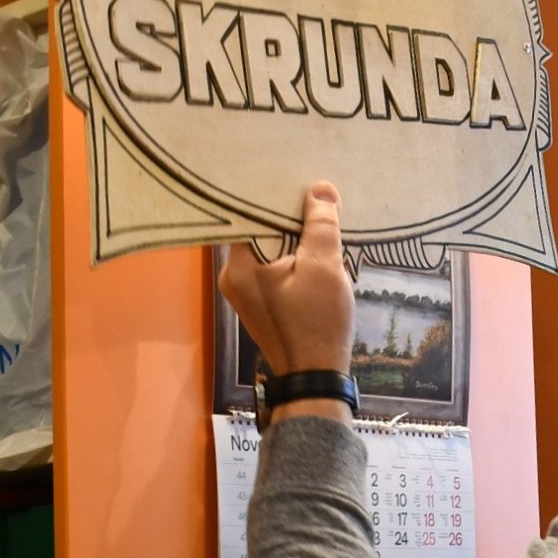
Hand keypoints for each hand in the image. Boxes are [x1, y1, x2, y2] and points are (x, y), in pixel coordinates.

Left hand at [220, 183, 354, 391]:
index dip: (273, 196)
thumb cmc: (316, 324)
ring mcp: (247, 293)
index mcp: (239, 266)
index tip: (295, 178)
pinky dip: (295, 258)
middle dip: (288, 216)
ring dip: (295, 238)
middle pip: (261, 232)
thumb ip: (321, 226)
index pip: (249, 215)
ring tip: (320, 215)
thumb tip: (321, 188)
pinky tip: (317, 249)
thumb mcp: (323, 268)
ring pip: (271, 250)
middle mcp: (234, 277)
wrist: (316, 378)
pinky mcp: (264, 304)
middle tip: (313, 192)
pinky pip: (276, 268)